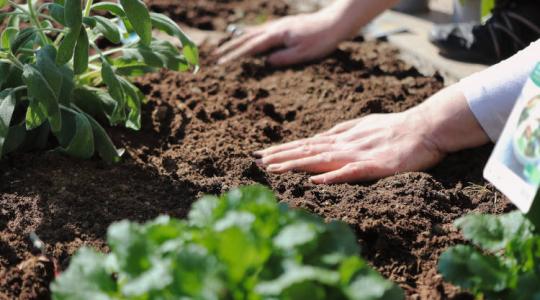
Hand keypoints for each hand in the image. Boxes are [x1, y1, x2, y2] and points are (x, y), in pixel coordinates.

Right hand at [214, 12, 343, 65]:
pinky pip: (262, 30)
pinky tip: (249, 36)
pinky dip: (251, 34)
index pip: (251, 47)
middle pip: (247, 38)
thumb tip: (265, 63)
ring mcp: (280, 25)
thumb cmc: (321, 40)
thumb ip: (283, 58)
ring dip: (238, 40)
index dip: (235, 56)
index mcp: (277, 35)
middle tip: (216, 56)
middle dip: (231, 47)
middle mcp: (275, 27)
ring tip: (227, 47)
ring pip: (253, 32)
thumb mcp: (303, 54)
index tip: (222, 63)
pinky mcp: (285, 25)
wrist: (335, 22)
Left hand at [254, 111, 446, 183]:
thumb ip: (342, 132)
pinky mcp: (376, 166)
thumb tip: (321, 137)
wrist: (427, 126)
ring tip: (273, 169)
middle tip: (255, 161)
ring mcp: (359, 154)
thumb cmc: (396, 127)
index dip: (283, 149)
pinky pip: (351, 172)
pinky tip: (315, 180)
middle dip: (280, 156)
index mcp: (342, 138)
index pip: (306, 144)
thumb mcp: (364, 126)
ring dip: (296, 164)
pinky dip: (332, 176)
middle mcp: (345, 145)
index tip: (261, 154)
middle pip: (307, 151)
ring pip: (321, 160)